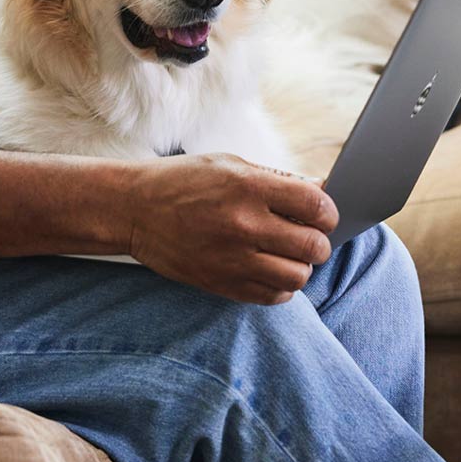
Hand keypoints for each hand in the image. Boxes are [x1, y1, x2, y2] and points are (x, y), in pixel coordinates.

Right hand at [120, 153, 336, 304]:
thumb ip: (280, 179)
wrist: (131, 210)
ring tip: (287, 255)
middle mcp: (243, 225)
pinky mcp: (220, 284)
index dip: (329, 213)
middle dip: (318, 242)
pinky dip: (280, 287)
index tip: (323, 215)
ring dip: (300, 267)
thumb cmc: (184, 182)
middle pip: (313, 246)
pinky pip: (272, 296)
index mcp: (250, 188)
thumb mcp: (232, 165)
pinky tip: (270, 270)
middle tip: (307, 237)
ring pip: (297, 277)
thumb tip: (324, 190)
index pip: (317, 206)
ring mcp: (232, 259)